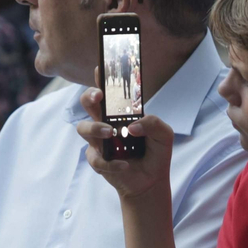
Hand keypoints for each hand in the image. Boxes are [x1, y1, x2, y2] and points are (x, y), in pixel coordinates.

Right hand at [76, 85, 173, 200]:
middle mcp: (107, 122)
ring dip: (95, 128)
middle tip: (98, 97)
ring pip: (83, 127)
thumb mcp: (164, 135)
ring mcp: (99, 140)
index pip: (110, 91)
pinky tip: (125, 165)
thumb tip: (131, 126)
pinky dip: (111, 163)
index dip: (103, 77)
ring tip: (111, 134)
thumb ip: (153, 123)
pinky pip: (96, 157)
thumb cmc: (156, 152)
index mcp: (122, 112)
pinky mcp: (97, 159)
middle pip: (88, 102)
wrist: (151, 180)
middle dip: (89, 96)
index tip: (100, 67)